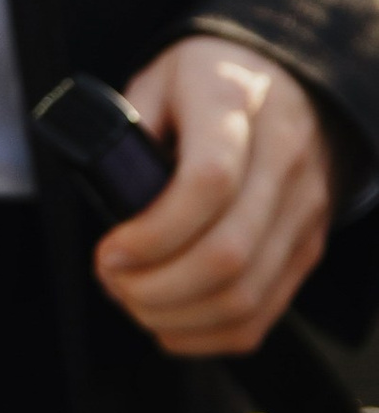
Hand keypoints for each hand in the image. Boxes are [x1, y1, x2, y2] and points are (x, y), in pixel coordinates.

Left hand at [96, 39, 335, 356]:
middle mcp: (283, 158)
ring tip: (133, 299)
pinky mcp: (307, 246)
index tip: (110, 250)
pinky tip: (168, 320)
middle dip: (154, 287)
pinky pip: (263, 312)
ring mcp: (302, 208)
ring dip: (175, 315)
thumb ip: (127, 126)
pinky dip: (208, 334)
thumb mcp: (159, 78)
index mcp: (234, 104)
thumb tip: (106, 190)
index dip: (152, 233)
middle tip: (113, 281)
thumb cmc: (210, 82)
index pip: (208, 183)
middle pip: (227, 254)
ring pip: (245, 294)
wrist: (292, 84)